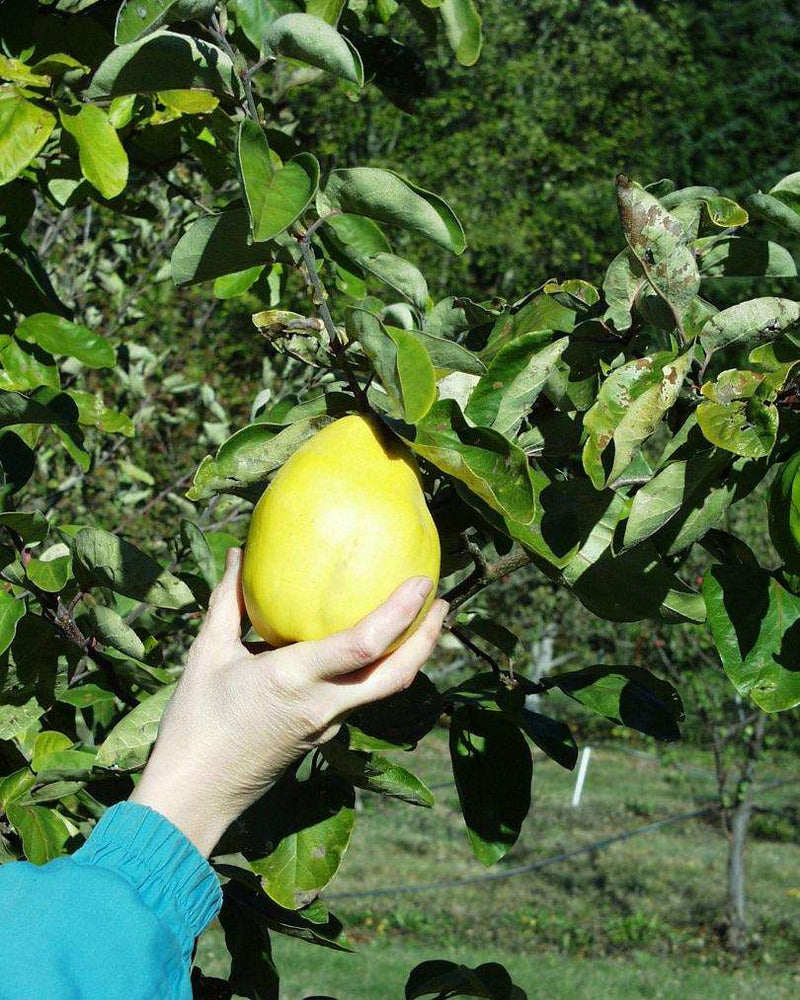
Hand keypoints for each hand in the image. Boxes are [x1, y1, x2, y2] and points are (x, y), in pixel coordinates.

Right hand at [129, 548, 447, 855]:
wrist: (192, 796)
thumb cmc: (193, 723)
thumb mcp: (206, 654)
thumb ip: (228, 601)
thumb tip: (241, 553)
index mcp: (294, 680)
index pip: (365, 645)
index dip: (401, 613)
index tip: (424, 582)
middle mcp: (322, 706)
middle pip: (396, 676)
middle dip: (427, 639)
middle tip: (442, 603)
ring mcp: (327, 727)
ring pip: (383, 691)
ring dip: (409, 657)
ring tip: (419, 622)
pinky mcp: (322, 737)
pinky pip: (359, 699)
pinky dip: (376, 671)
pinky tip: (368, 650)